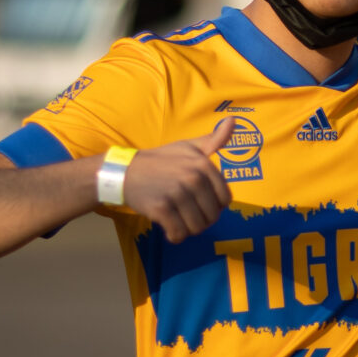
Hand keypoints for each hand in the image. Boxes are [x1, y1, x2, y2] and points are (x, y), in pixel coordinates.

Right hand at [121, 118, 234, 242]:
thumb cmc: (161, 161)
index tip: (200, 202)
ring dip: (188, 229)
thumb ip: (213, 140)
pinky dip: (175, 236)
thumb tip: (234, 120)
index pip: (225, 200)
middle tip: (186, 212)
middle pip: (212, 216)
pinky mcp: (161, 208)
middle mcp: (193, 177)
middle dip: (201, 219)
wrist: (123, 171)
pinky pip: (179, 234)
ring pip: (197, 227)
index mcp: (204, 164)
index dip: (214, 206)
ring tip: (178, 218)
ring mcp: (177, 193)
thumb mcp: (188, 147)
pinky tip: (169, 228)